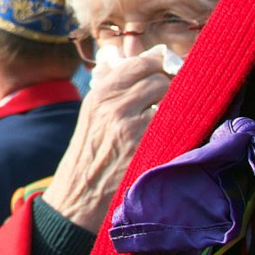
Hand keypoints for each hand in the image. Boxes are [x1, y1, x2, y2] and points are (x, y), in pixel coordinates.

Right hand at [42, 48, 170, 232]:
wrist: (79, 196)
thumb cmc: (89, 153)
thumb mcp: (92, 114)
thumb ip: (114, 85)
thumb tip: (147, 57)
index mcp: (100, 94)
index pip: (140, 64)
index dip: (158, 66)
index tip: (165, 72)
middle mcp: (114, 105)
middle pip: (159, 80)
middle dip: (168, 90)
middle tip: (168, 103)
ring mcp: (131, 127)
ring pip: (170, 101)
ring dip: (174, 110)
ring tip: (167, 123)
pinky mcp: (146, 147)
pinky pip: (174, 126)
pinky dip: (176, 130)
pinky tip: (168, 139)